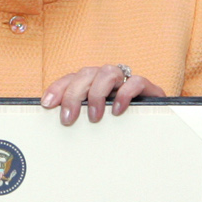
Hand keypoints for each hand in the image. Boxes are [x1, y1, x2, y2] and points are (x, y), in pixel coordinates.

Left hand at [42, 65, 164, 125]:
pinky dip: (125, 94)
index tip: (46, 104)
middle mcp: (108, 79)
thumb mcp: (95, 122)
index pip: (71, 78)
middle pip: (86, 73)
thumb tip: (59, 125)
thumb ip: (79, 118)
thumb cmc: (120, 126)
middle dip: (73, 94)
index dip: (57, 88)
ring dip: (97, 93)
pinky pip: (136, 81)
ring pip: (108, 72)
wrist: (155, 130)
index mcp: (93, 83)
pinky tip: (117, 110)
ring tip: (94, 117)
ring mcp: (127, 81)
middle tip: (68, 119)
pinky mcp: (148, 88)